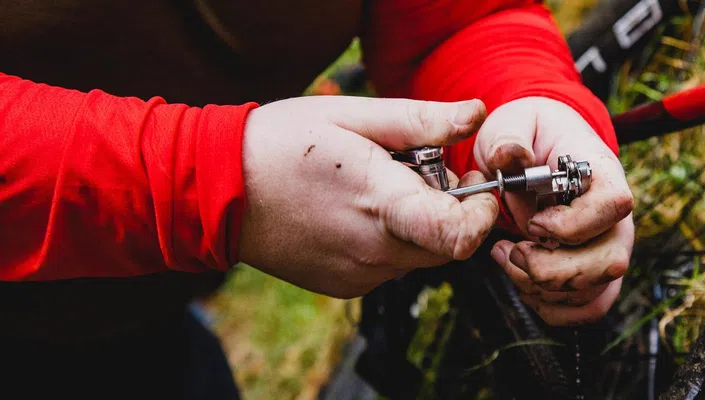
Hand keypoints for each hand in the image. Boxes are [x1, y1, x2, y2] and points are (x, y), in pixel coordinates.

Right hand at [237, 96, 498, 297]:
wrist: (218, 190)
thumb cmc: (283, 144)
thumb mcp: (354, 117)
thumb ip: (421, 121)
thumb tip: (475, 116)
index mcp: (382, 205)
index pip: (459, 235)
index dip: (483, 215)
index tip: (477, 188)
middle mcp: (375, 251)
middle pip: (446, 244)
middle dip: (449, 209)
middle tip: (420, 169)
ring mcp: (358, 274)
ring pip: (419, 255)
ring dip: (417, 224)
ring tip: (378, 185)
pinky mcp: (344, 286)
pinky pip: (389, 265)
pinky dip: (389, 240)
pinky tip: (356, 210)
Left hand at [477, 97, 634, 325]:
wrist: (536, 150)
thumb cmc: (529, 135)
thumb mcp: (512, 124)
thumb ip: (510, 137)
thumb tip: (510, 155)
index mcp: (601, 173)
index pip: (615, 204)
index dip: (573, 223)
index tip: (533, 222)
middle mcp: (614, 215)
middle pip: (611, 261)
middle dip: (551, 269)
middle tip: (511, 249)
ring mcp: (607, 246)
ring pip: (595, 290)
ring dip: (541, 287)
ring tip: (507, 257)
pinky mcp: (594, 271)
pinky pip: (590, 307)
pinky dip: (552, 307)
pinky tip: (522, 281)